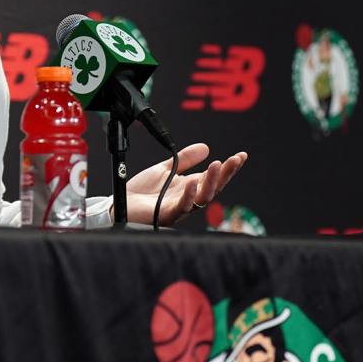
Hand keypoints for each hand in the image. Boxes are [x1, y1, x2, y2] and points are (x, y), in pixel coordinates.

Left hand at [125, 143, 246, 226]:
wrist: (121, 205)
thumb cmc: (141, 191)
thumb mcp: (165, 169)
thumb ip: (185, 159)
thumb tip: (206, 147)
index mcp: (189, 187)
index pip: (213, 177)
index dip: (228, 167)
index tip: (241, 156)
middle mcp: (188, 198)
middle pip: (213, 188)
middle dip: (225, 174)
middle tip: (235, 160)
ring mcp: (178, 207)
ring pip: (202, 198)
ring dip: (211, 182)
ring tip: (217, 165)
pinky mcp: (166, 214)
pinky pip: (182, 207)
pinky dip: (189, 195)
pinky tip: (193, 183)